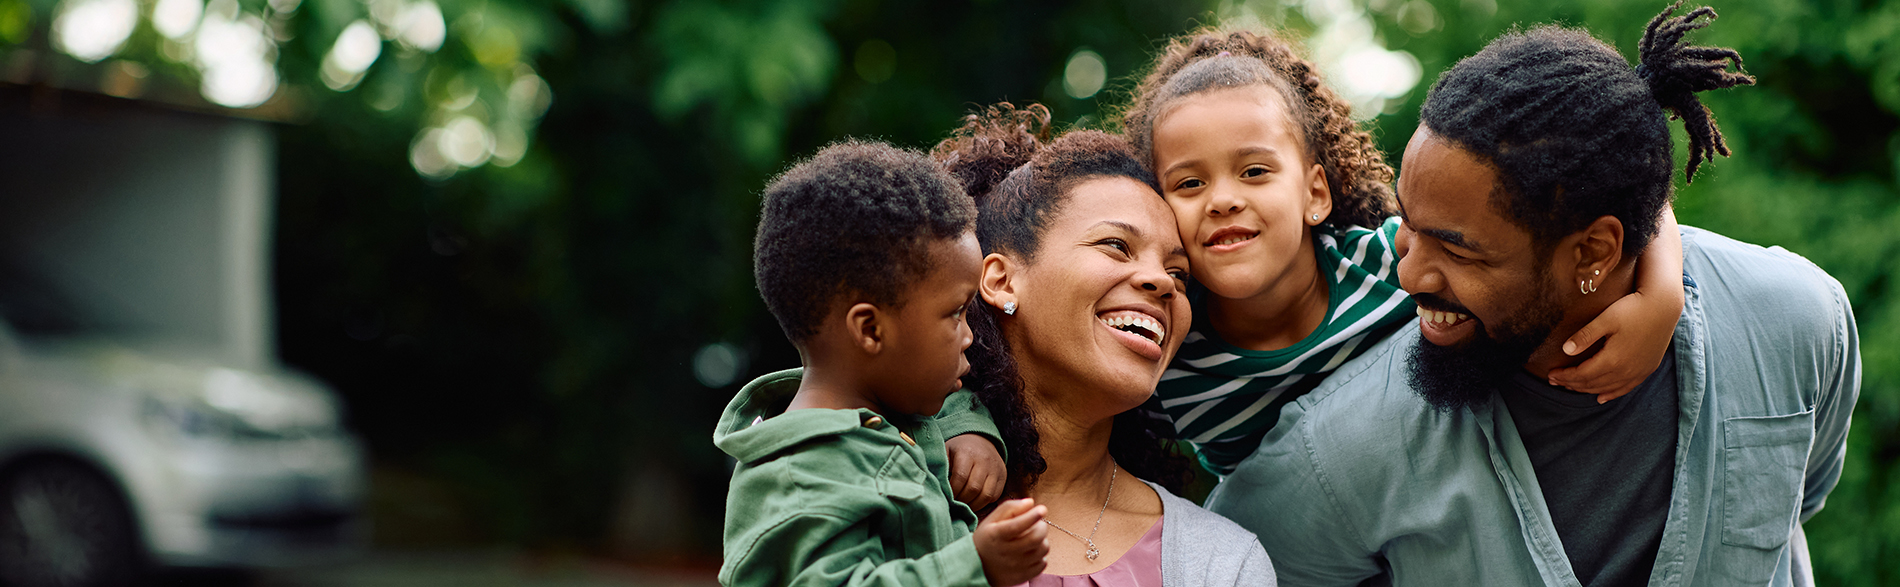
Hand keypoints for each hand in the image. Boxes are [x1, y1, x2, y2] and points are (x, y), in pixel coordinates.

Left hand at [946, 434, 1005, 509]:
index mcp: (967, 452)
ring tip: (963, 505)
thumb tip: (934, 486)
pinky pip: (994, 496)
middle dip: (962, 500)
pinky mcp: (1003, 476)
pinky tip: (973, 502)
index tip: (947, 497)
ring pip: (986, 495)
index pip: (960, 477)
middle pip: (974, 488)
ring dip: (973, 505)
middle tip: (954, 504)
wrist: (980, 440)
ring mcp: (996, 468)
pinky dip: (983, 503)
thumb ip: (940, 466)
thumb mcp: (946, 451)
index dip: (953, 491)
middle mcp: (984, 460)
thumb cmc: (958, 449)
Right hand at [975, 498, 1047, 585]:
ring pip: (1042, 550)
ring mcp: (1015, 567)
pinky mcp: (1022, 576)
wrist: (977, 566)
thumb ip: (1010, 508)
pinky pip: (1043, 563)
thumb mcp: (992, 520)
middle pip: (1035, 538)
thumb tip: (1031, 503)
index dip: (1032, 516)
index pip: (1017, 525)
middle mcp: (1005, 553)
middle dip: (1042, 526)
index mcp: (996, 535)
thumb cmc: (988, 538)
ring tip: (1032, 538)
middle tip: (1037, 523)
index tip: (1042, 509)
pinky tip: (1031, 551)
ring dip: (1042, 540)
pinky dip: (1041, 555)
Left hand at [1548, 290, 1676, 402]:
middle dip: (1571, 384)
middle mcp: (1626, 371)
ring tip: (1571, 387)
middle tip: (1555, 381)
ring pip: (1607, 388)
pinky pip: (1626, 388)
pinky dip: (1611, 394)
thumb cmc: (1633, 309)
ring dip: (1587, 389)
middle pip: (1592, 384)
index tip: (1550, 374)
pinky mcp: (1647, 369)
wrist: (1664, 306)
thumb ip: (1585, 336)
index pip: (1581, 375)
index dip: (1565, 376)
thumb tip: (1565, 350)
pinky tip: (1601, 397)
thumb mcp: (1605, 319)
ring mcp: (1638, 372)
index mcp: (1612, 359)